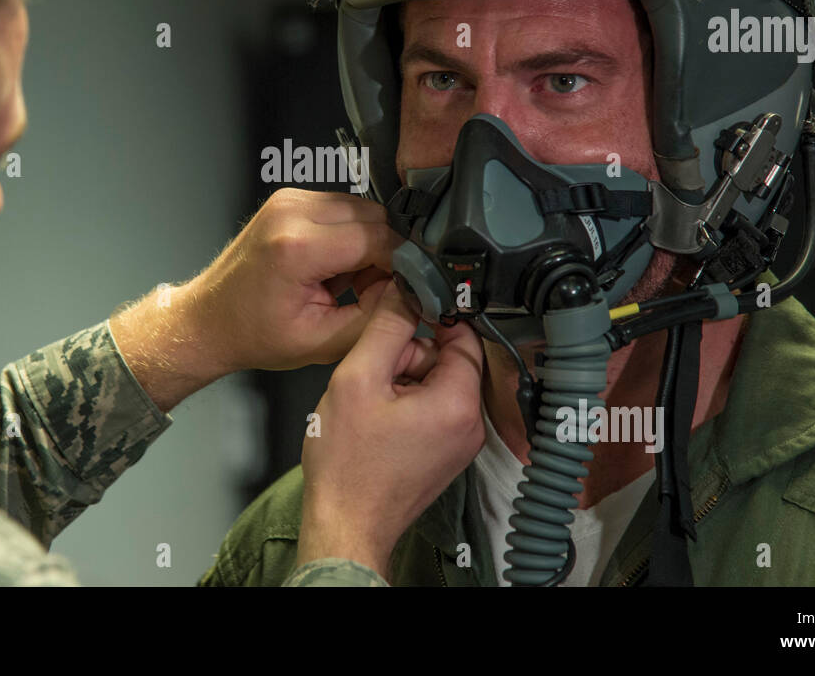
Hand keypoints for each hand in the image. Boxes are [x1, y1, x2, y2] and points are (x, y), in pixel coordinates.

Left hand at [184, 188, 400, 372]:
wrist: (210, 320)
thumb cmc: (254, 335)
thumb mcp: (323, 342)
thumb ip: (376, 317)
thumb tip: (412, 292)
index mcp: (297, 247)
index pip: (378, 239)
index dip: (402, 265)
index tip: (409, 288)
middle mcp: (291, 212)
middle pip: (374, 218)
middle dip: (386, 254)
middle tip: (374, 292)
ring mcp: (289, 200)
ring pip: (362, 210)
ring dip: (369, 244)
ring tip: (349, 283)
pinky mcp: (290, 199)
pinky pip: (342, 209)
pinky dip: (350, 236)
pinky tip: (335, 267)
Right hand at [295, 282, 484, 578]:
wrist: (344, 525)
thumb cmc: (348, 465)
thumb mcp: (358, 378)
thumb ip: (385, 328)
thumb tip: (404, 290)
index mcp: (458, 403)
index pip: (463, 335)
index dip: (427, 320)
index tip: (398, 320)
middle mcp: (470, 425)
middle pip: (447, 360)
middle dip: (408, 356)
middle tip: (374, 373)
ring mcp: (458, 443)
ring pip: (435, 384)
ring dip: (402, 380)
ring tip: (370, 402)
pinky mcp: (443, 454)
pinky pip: (430, 410)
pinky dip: (403, 404)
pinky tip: (375, 418)